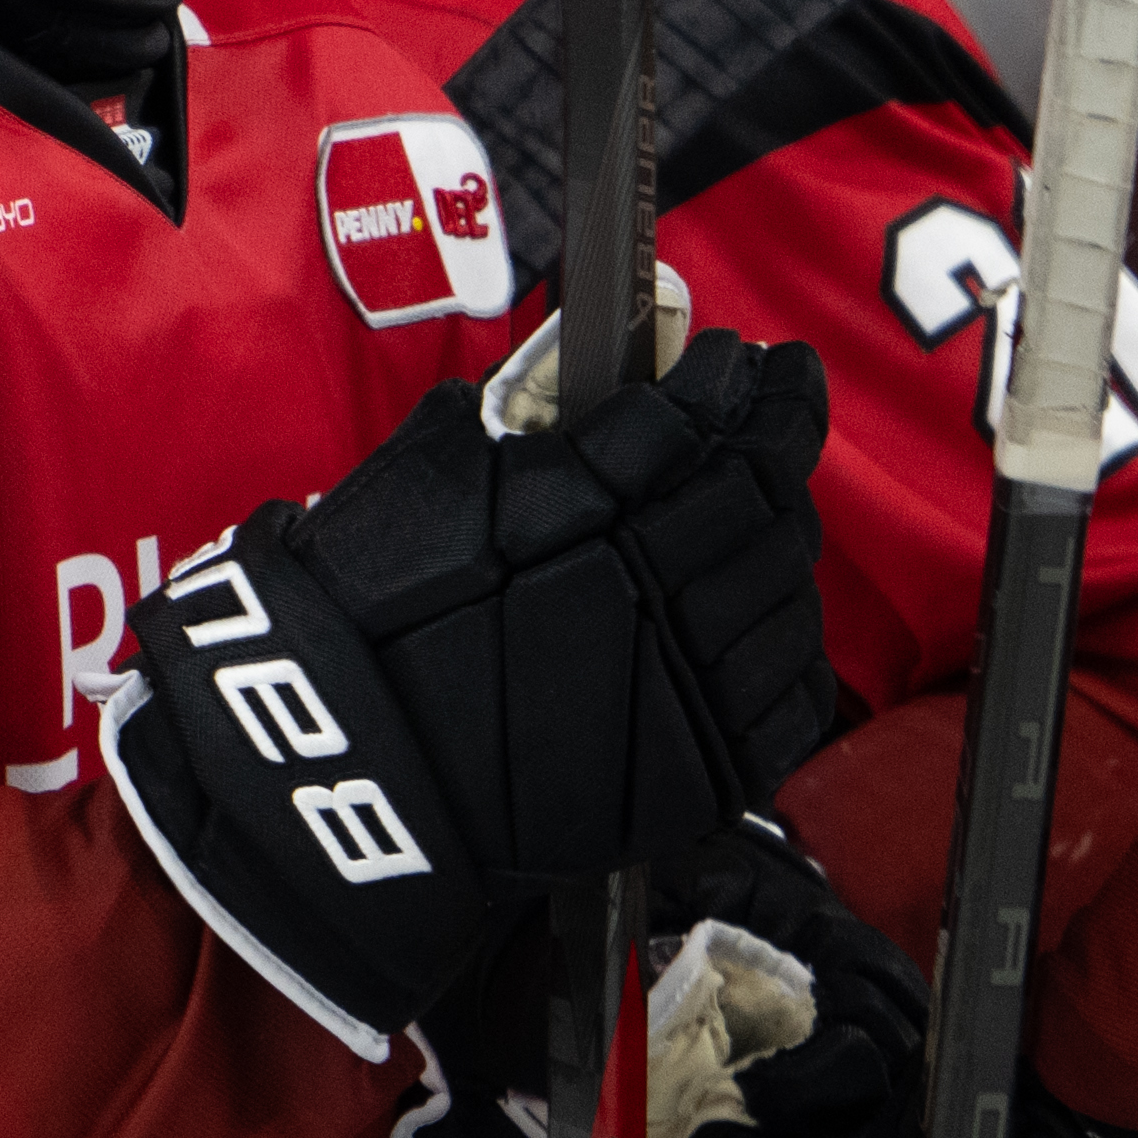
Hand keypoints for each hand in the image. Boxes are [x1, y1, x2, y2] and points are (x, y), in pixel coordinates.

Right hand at [99, 329, 836, 1045]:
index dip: (742, 382)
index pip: (701, 419)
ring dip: (788, 539)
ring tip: (768, 512)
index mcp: (580, 503)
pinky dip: (792, 646)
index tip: (751, 362)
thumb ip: (525, 416)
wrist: (345, 771)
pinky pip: (790, 698)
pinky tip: (769, 614)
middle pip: (759, 496)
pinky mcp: (694, 775)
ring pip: (789, 591)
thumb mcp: (431, 478)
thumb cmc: (365, 616)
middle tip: (775, 414)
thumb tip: (599, 367)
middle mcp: (644, 591)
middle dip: (780, 441)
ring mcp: (680, 690)